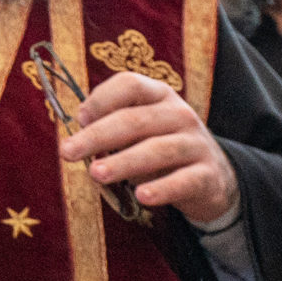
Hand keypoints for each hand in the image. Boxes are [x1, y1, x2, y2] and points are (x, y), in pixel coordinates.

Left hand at [57, 71, 238, 226]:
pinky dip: (163, 189)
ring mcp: (196, 144)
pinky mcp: (208, 175)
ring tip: (97, 174)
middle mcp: (180, 114)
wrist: (212, 178)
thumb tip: (77, 138)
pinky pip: (184, 181)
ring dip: (124, 162)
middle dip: (98, 136)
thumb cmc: (161, 148)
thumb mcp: (139, 132)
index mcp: (159, 96)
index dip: (101, 99)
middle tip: (69, 152)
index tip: (79, 119)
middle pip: (135, 119)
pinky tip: (142, 196)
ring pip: (158, 150)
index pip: (130, 84)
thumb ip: (112, 129)